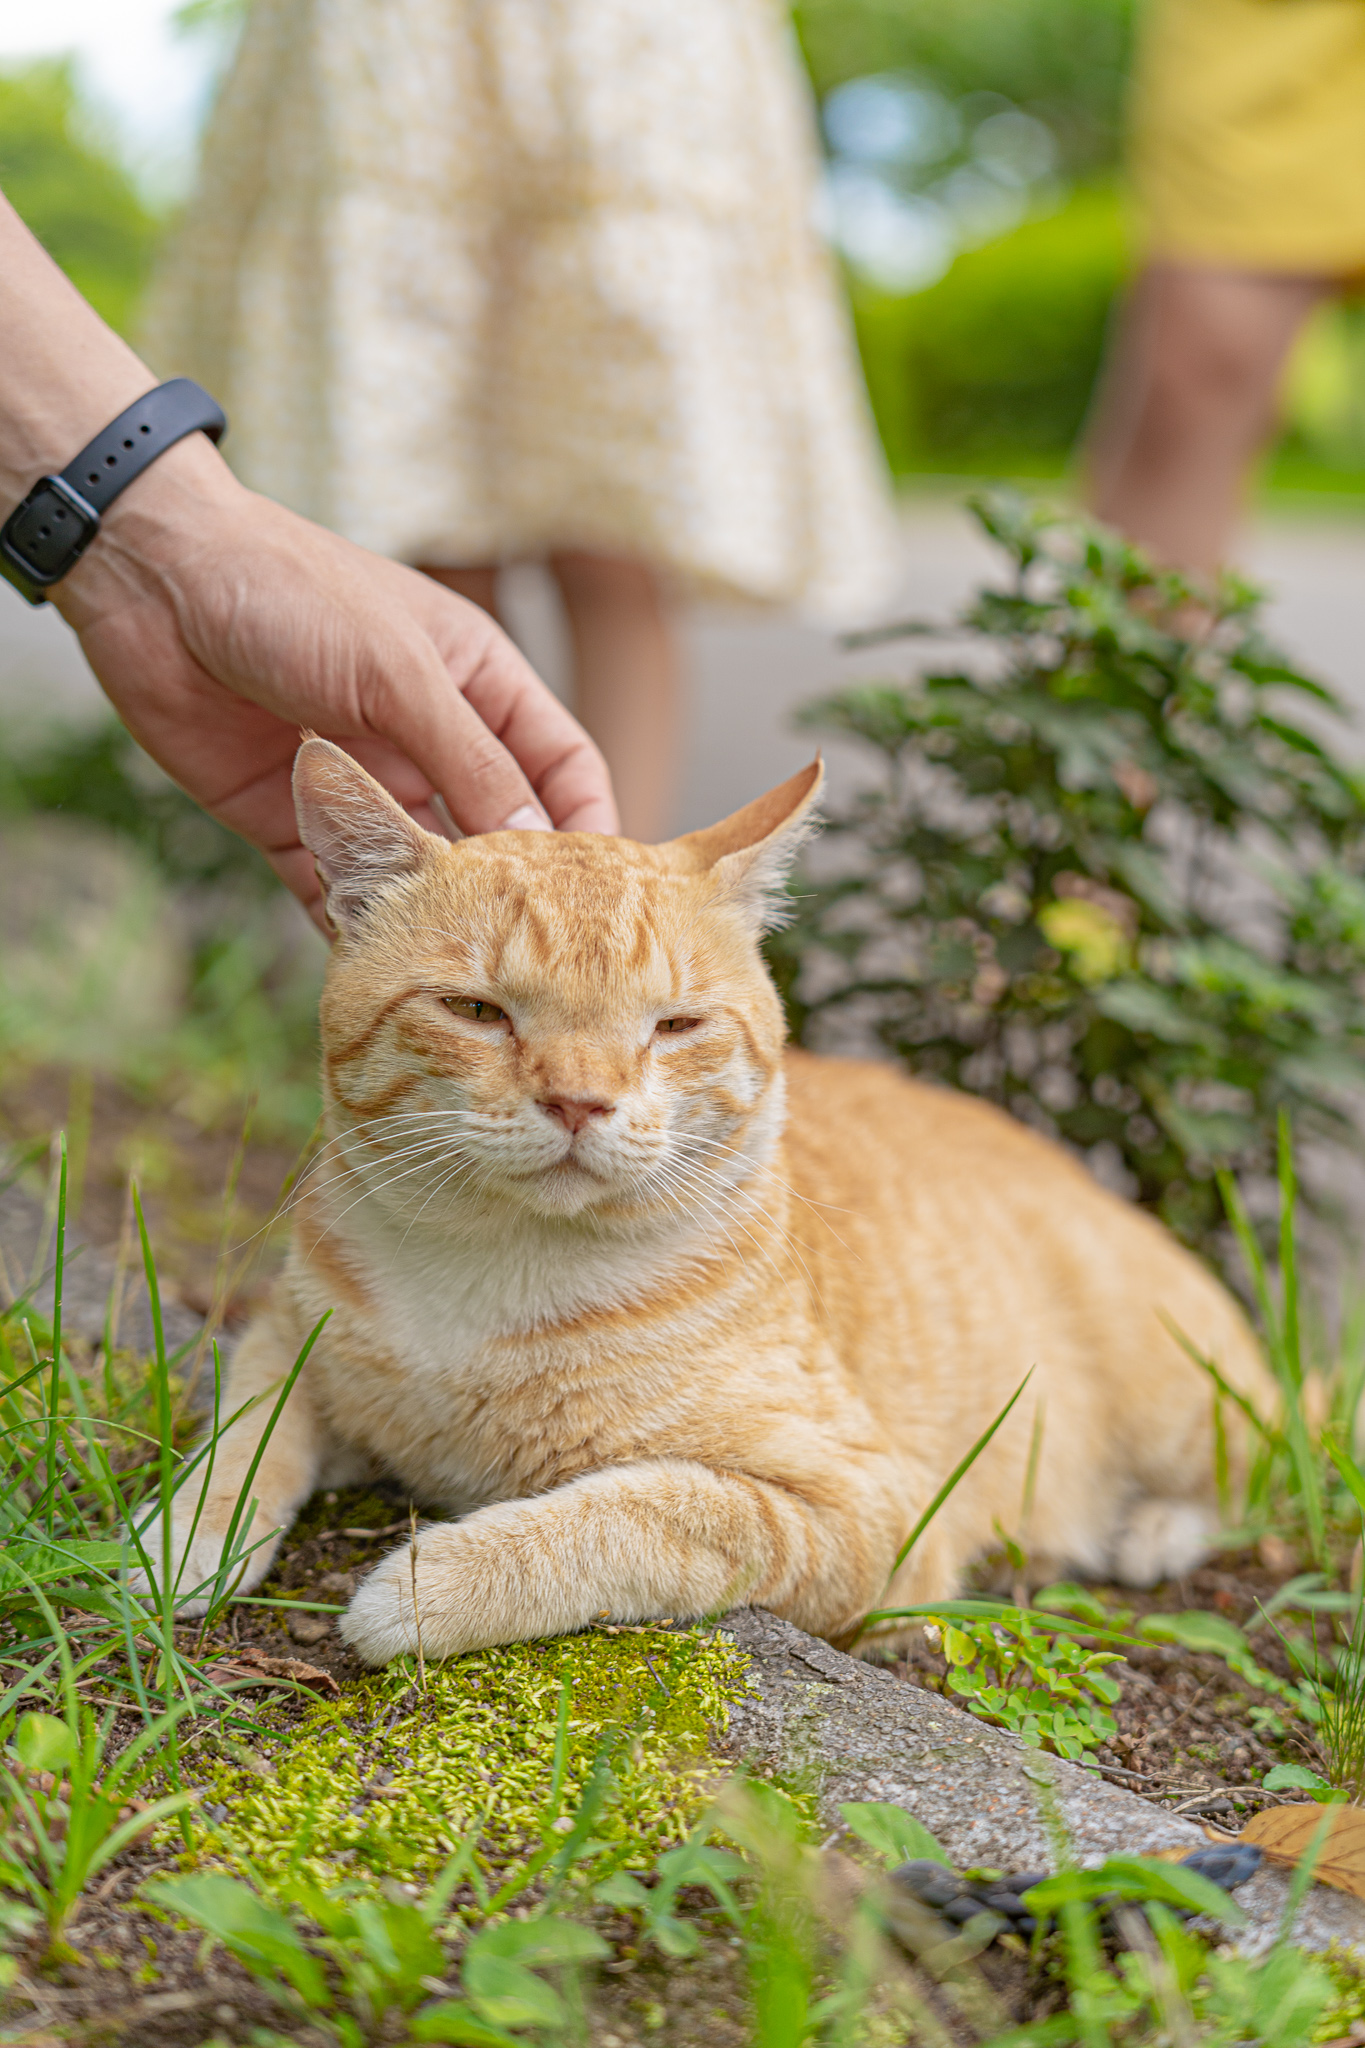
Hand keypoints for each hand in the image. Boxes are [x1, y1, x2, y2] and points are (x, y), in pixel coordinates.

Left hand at [53, 435, 618, 926]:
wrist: (152, 583)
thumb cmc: (292, 593)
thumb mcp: (399, 674)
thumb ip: (470, 761)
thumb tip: (537, 841)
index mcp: (475, 684)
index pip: (559, 765)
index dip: (587, 824)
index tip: (603, 895)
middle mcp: (427, 740)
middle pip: (496, 831)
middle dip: (517, 889)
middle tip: (539, 956)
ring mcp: (362, 786)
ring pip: (421, 871)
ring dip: (438, 916)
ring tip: (465, 972)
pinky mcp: (293, 821)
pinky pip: (338, 890)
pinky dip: (358, 927)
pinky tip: (378, 967)